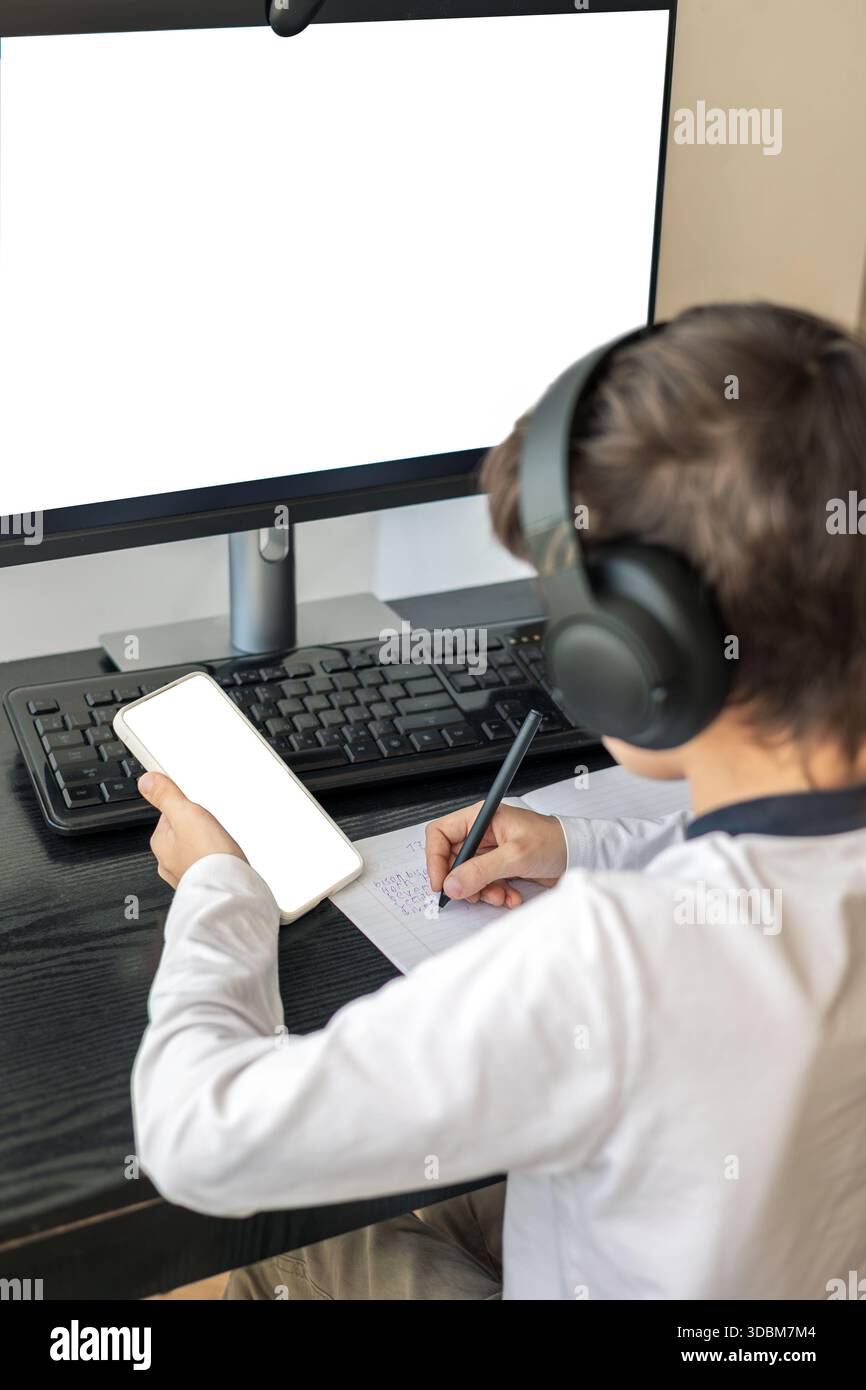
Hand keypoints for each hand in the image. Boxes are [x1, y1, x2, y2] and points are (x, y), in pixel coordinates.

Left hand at [138, 772, 246, 889]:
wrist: (229, 891)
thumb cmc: (208, 857)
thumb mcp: (186, 814)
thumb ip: (166, 796)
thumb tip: (146, 781)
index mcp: (160, 843)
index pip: (168, 814)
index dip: (185, 808)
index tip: (196, 808)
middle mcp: (167, 862)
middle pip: (181, 832)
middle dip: (197, 827)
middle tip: (211, 827)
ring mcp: (184, 874)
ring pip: (194, 849)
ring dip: (206, 844)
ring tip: (219, 844)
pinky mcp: (202, 883)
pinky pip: (205, 864)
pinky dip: (213, 860)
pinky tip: (223, 858)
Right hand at [425, 802, 566, 909]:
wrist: (579, 855)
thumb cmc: (554, 841)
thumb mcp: (515, 856)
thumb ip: (481, 871)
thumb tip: (452, 884)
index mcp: (481, 817)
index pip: (440, 833)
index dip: (435, 858)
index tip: (441, 882)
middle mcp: (482, 833)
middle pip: (452, 859)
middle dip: (463, 881)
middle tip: (472, 894)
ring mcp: (490, 851)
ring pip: (468, 876)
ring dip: (481, 891)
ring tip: (500, 896)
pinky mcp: (499, 867)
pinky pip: (484, 884)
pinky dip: (495, 894)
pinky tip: (511, 896)